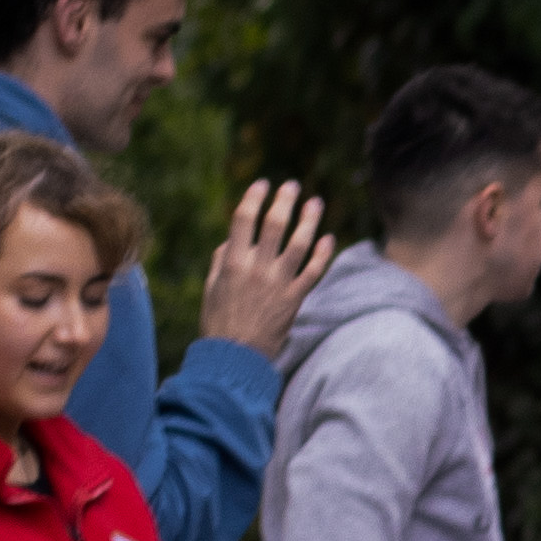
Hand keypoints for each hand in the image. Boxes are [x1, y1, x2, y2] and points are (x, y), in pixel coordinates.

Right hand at [198, 182, 335, 356]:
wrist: (235, 356)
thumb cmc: (218, 321)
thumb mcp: (212, 287)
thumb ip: (222, 260)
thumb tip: (233, 241)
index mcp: (232, 263)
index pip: (243, 220)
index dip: (254, 198)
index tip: (262, 184)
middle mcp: (257, 268)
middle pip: (274, 226)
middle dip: (284, 202)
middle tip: (292, 185)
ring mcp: (279, 283)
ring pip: (300, 244)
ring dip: (309, 221)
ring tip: (316, 203)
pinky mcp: (295, 298)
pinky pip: (314, 272)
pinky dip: (323, 254)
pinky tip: (329, 238)